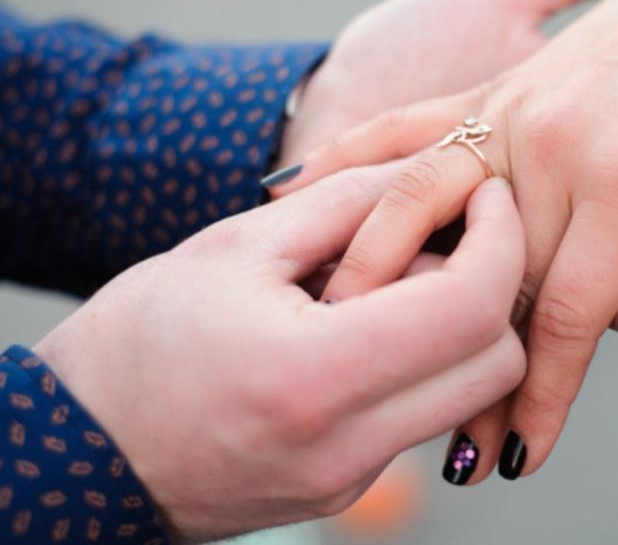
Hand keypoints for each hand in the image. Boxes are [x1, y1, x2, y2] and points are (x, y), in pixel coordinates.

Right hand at [34, 168, 525, 540]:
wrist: (81, 450)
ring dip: (456, 322)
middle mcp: (347, 445)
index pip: (471, 307)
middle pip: (497, 360)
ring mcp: (352, 478)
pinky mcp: (348, 486)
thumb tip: (431, 168)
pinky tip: (360, 326)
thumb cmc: (139, 343)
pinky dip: (419, 358)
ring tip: (385, 282)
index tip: (487, 192)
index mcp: (315, 376)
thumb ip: (348, 201)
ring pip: (470, 389)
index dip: (499, 238)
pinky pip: (422, 412)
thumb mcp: (236, 247)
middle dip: (493, 283)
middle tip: (444, 232)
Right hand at [270, 0, 617, 479]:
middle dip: (463, 368)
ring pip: (419, 208)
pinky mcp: (485, 92)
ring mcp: (506, 113)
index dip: (544, 392)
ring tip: (344, 338)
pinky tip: (288, 190)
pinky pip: (403, 130)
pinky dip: (347, 163)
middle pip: (485, 281)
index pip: (569, 311)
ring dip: (379, 278)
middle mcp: (548, 145)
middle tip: (443, 442)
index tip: (519, 454)